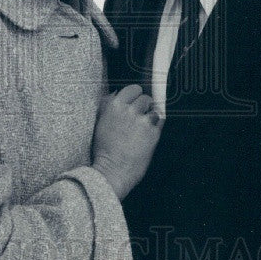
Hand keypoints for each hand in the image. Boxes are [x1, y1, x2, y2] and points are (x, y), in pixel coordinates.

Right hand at [92, 84, 160, 199]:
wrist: (112, 171)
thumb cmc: (104, 149)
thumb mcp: (100, 122)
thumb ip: (109, 105)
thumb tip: (117, 92)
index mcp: (114, 105)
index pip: (133, 88)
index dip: (135, 96)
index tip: (134, 103)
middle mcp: (129, 110)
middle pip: (145, 98)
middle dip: (143, 107)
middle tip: (138, 119)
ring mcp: (143, 121)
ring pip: (153, 109)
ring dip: (150, 117)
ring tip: (142, 129)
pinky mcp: (154, 133)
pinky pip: (160, 122)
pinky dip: (156, 127)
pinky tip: (147, 136)